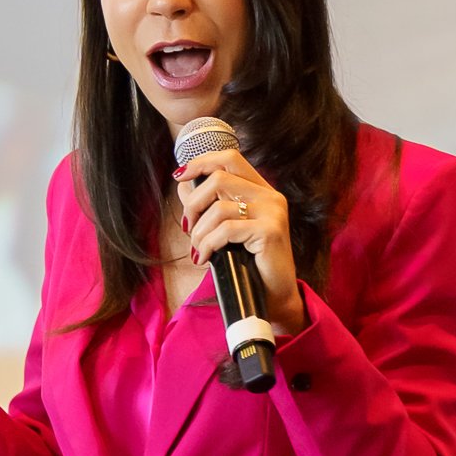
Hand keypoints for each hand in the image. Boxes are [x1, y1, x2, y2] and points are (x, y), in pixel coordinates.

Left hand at [175, 150, 306, 334]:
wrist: (275, 297)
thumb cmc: (249, 265)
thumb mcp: (226, 230)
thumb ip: (208, 205)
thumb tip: (182, 184)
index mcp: (262, 190)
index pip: (230, 159)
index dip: (201, 162)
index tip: (180, 176)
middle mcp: (270, 196)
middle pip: (218, 179)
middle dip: (193, 203)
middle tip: (188, 228)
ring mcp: (273, 212)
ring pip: (218, 207)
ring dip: (199, 231)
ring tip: (198, 250)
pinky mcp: (270, 231)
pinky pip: (226, 230)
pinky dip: (208, 244)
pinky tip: (205, 258)